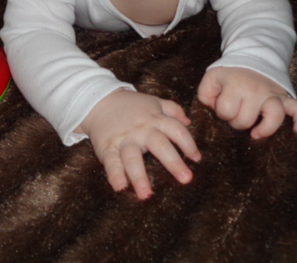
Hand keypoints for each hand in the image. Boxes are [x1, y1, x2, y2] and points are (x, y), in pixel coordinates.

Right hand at [77, 89, 201, 199]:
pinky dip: (114, 175)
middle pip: (159, 145)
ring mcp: (124, 139)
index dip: (188, 144)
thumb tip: (188, 122)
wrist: (99, 101)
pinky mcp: (107, 147)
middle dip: (173, 162)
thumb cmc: (132, 105)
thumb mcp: (154, 102)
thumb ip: (173, 109)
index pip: (176, 131)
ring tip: (146, 195)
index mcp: (155, 119)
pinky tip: (120, 188)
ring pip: (132, 158)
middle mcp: (141, 130)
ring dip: (139, 176)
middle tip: (186, 179)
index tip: (196, 159)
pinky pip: (111, 162)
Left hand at [198, 67, 296, 138]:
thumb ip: (204, 95)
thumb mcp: (211, 79)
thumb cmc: (230, 74)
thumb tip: (213, 110)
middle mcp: (256, 91)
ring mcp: (272, 94)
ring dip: (264, 128)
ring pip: (274, 116)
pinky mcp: (285, 97)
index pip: (226, 111)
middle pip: (246, 120)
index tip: (222, 106)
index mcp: (236, 86)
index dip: (221, 112)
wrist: (252, 59)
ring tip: (256, 134)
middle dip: (237, 121)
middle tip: (236, 114)